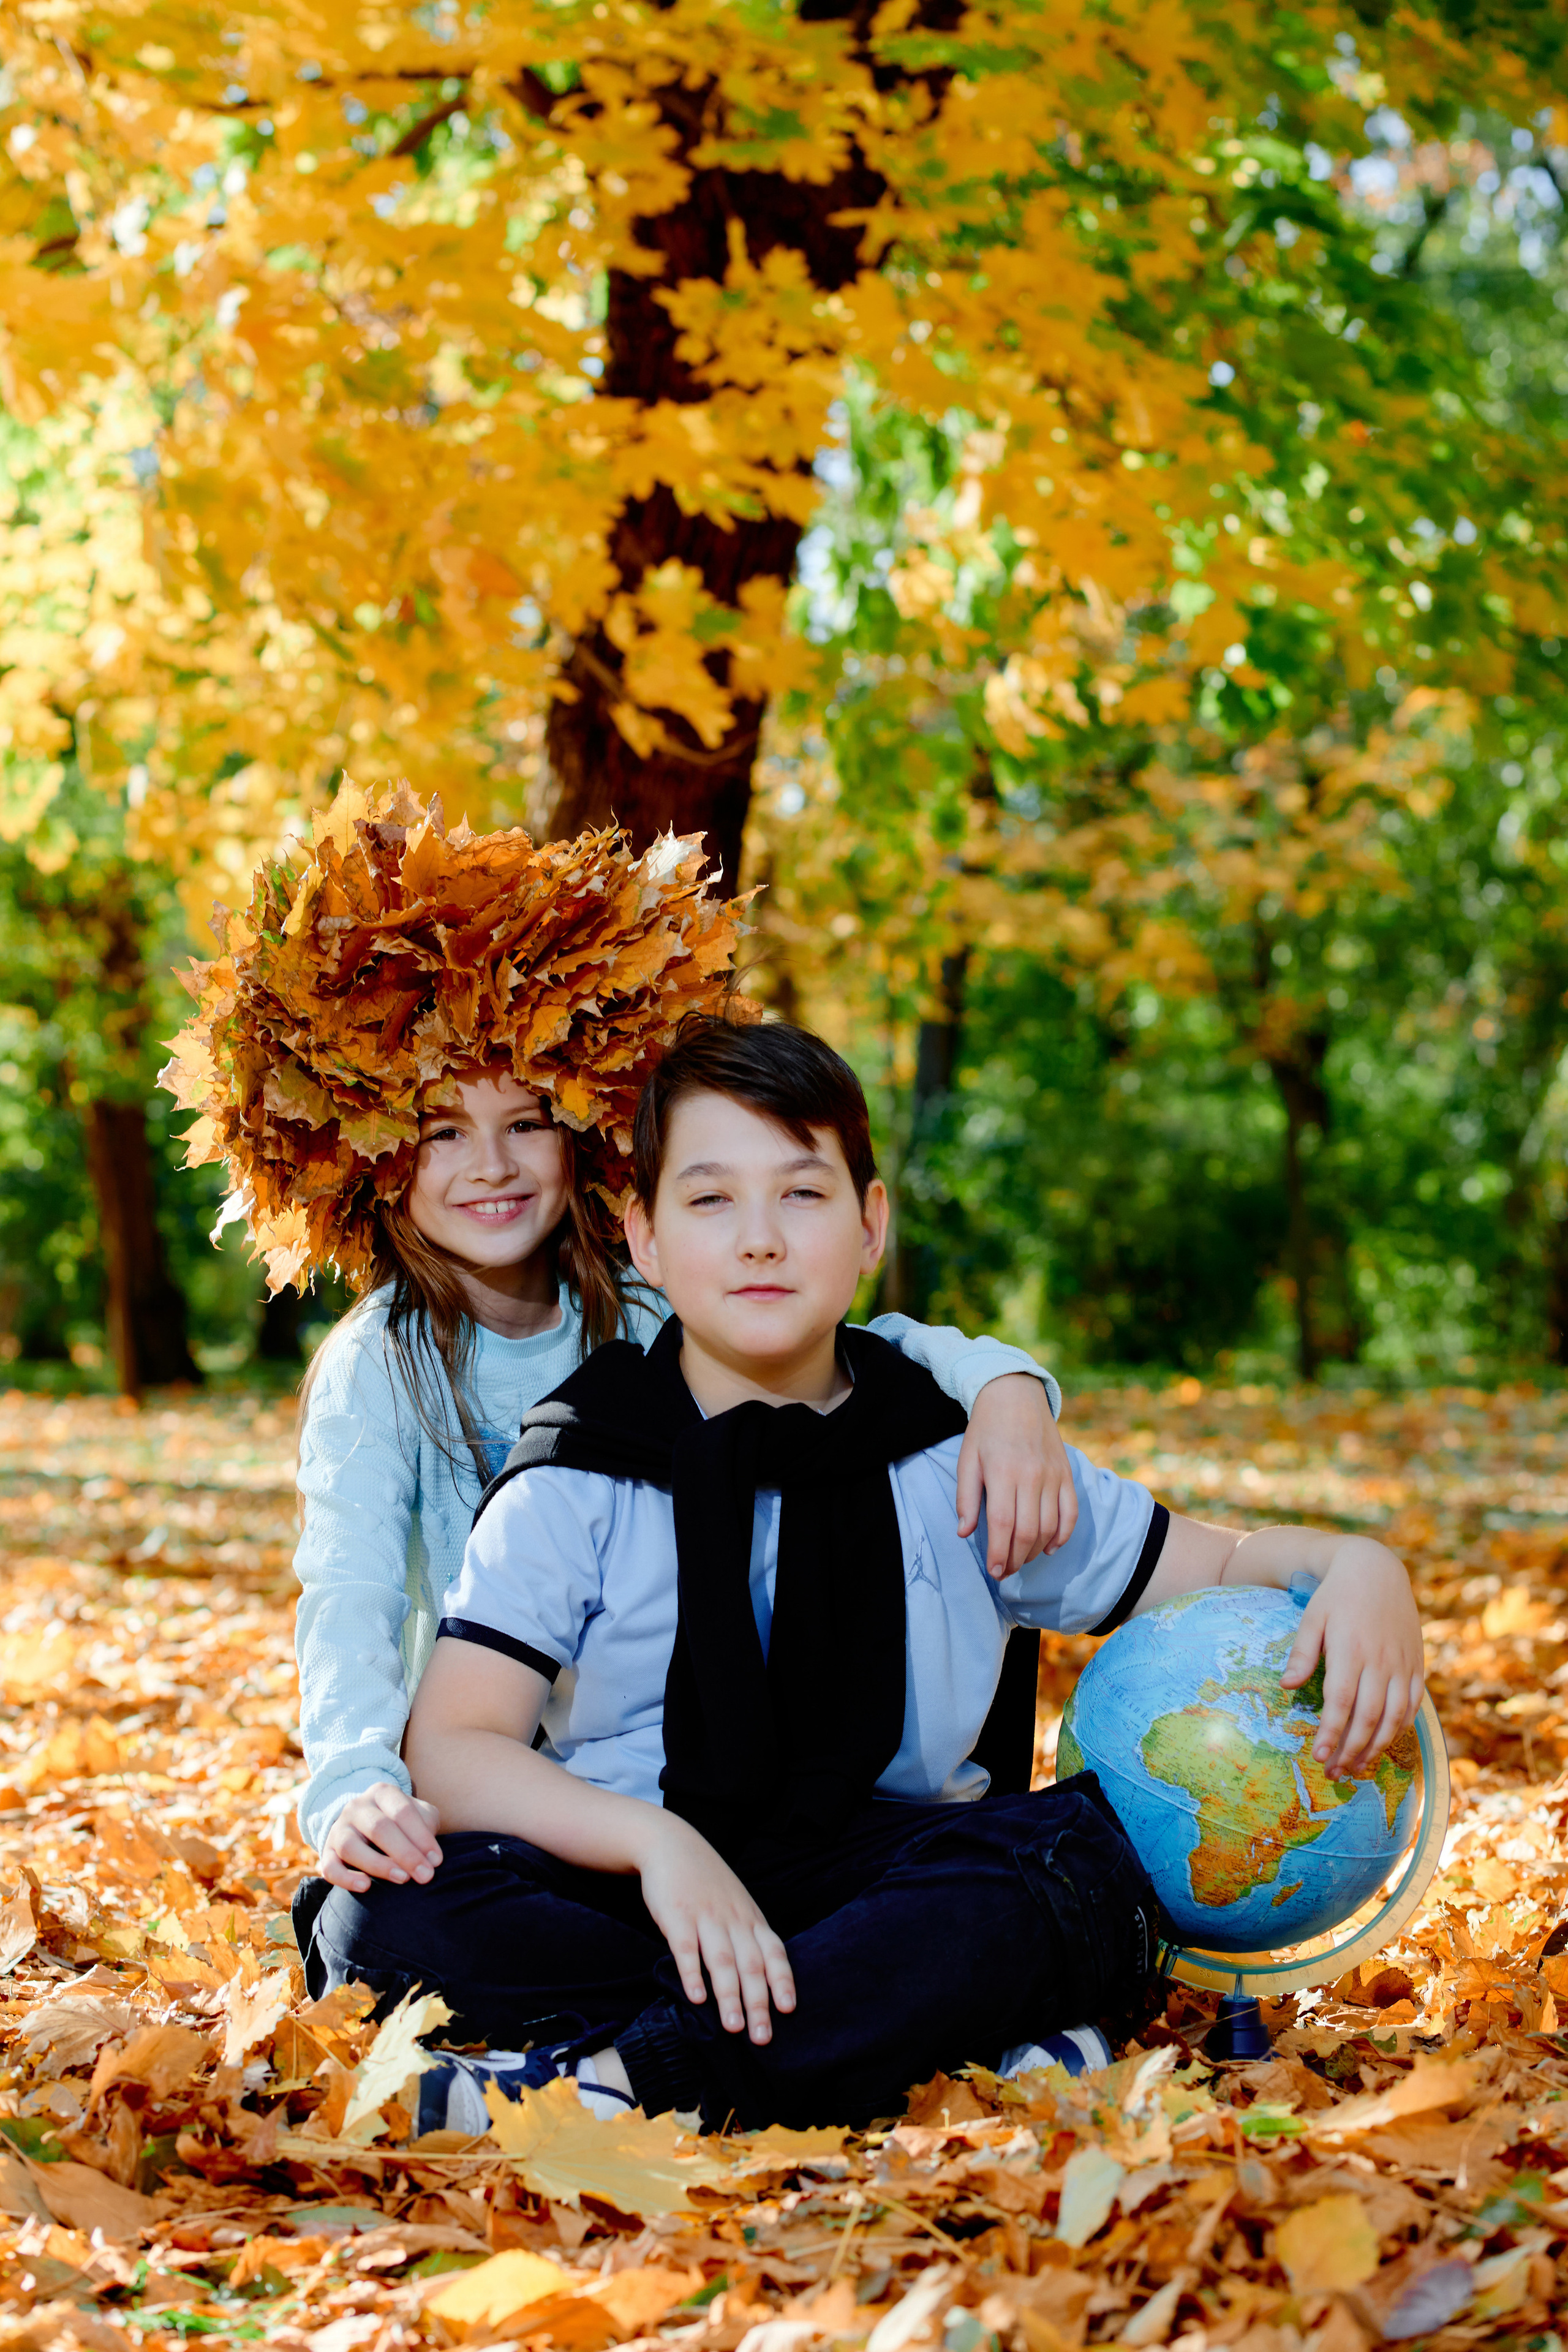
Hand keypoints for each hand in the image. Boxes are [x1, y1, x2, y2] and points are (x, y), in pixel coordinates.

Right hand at [319, 1782, 442, 1892]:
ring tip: (403, 1879)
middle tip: (425, 1876)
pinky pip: (329, 1866)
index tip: (436, 1861)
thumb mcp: (419, 1815)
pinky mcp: (327, 1851)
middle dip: (406, 1854)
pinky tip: (366, 1887)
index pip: (402, 1812)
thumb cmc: (402, 1823)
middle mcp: (357, 1806)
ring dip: (379, 1865)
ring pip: (351, 1846)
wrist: (368, 1826)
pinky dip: (346, 1878)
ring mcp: (339, 1828)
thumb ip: (427, 1825)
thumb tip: (431, 1856)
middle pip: (379, 1828)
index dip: (421, 1837)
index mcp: (382, 1792)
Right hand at [636, 1815, 794, 2044]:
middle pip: (751, 1965)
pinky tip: (696, 1997)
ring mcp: (705, 1917)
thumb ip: (746, 1937)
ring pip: (722, 1961)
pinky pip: (686, 1948)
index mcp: (750, 1919)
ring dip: (730, 1996)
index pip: (774, 1952)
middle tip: (762, 2038)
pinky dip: (692, 1973)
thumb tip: (759, 1981)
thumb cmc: (707, 1882)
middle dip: (758, 2003)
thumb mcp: (736, 1904)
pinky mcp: (676, 1916)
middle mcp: (733, 1920)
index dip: (783, 1981)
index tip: (788, 2009)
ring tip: (734, 2027)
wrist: (672, 1844)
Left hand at [957, 1372, 1077, 1576]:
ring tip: (1021, 1560)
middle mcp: (1031, 1476)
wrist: (1016, 1395)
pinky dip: (1063, 1535)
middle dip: (1016, 1558)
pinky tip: (1050, 1547)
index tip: (994, 1571)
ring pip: (1050, 1526)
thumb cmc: (986, 1429)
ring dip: (1036, 1551)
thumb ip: (966, 1497)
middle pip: (1028, 1531)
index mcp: (1002, 1472)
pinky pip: (1071, 1512)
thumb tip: (964, 1532)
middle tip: (1005, 1571)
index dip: (999, 1553)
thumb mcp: (967, 1459)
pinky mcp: (1066, 1474)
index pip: (1003, 1524)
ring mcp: (1052, 1475)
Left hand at [1279, 1543, 1424, 1776]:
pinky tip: (1384, 1742)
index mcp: (1350, 1650)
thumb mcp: (1311, 1618)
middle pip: (1368, 1717)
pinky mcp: (1416, 1664)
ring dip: (1376, 1747)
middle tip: (1335, 1772)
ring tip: (1358, 1767)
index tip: (1318, 1756)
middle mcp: (1380, 1661)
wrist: (1376, 1569)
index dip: (1331, 1734)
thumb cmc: (1336, 1595)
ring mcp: (1402, 1664)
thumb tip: (1286, 1686)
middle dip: (1351, 1750)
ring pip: (1394, 1717)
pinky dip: (1400, 1728)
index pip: (1340, 1703)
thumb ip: (1301, 1654)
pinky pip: (1413, 1704)